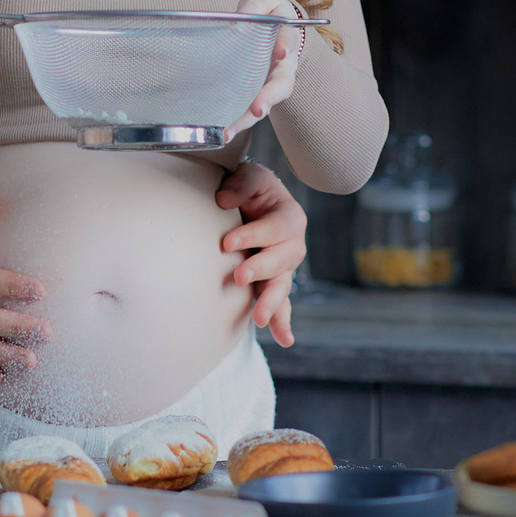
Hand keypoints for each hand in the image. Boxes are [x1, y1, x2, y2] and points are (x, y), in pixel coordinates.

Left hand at [218, 160, 307, 347]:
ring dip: (271, 302)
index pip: (276, 228)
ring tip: (259, 318)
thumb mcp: (250, 176)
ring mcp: (284, 268)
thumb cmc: (251, 189)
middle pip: (284, 260)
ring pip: (282, 286)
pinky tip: (285, 340)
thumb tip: (223, 201)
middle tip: (239, 276)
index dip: (254, 235)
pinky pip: (282, 305)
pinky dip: (282, 321)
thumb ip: (242, 184)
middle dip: (262, 269)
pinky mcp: (272, 283)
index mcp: (290, 217)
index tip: (227, 242)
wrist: (252, 202)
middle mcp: (292, 245)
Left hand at [219, 0, 306, 142]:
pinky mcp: (254, 94)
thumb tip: (238, 23)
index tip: (282, 50)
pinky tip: (221, 132)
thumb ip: (254, 5)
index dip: (286, 45)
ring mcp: (269, 84)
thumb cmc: (268, 12)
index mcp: (286, 39)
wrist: (273, 26)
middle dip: (269, 97)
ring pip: (264, 104)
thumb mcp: (263, 0)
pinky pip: (248, 111)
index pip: (289, 41)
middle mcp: (282, 67)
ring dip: (247, 119)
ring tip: (228, 132)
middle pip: (281, 85)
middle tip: (258, 109)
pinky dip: (236, 122)